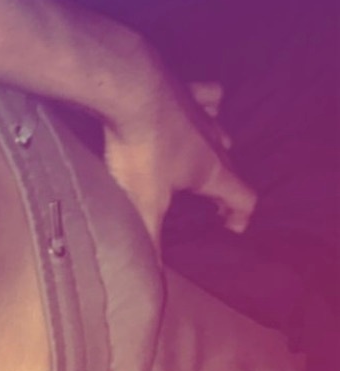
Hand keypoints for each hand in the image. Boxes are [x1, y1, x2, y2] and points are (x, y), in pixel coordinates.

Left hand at [101, 53, 255, 250]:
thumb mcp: (143, 204)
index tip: (230, 227)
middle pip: (231, 166)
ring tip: (201, 156)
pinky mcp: (181, 86)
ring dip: (216, 145)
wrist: (128, 87)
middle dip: (225, 185)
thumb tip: (154, 284)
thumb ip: (150, 242)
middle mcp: (213, 139)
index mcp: (211, 170)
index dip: (240, 214)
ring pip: (221, 129)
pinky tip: (187, 105)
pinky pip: (203, 94)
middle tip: (211, 200)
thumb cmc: (139, 148)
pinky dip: (202, 102)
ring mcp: (200, 110)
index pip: (243, 196)